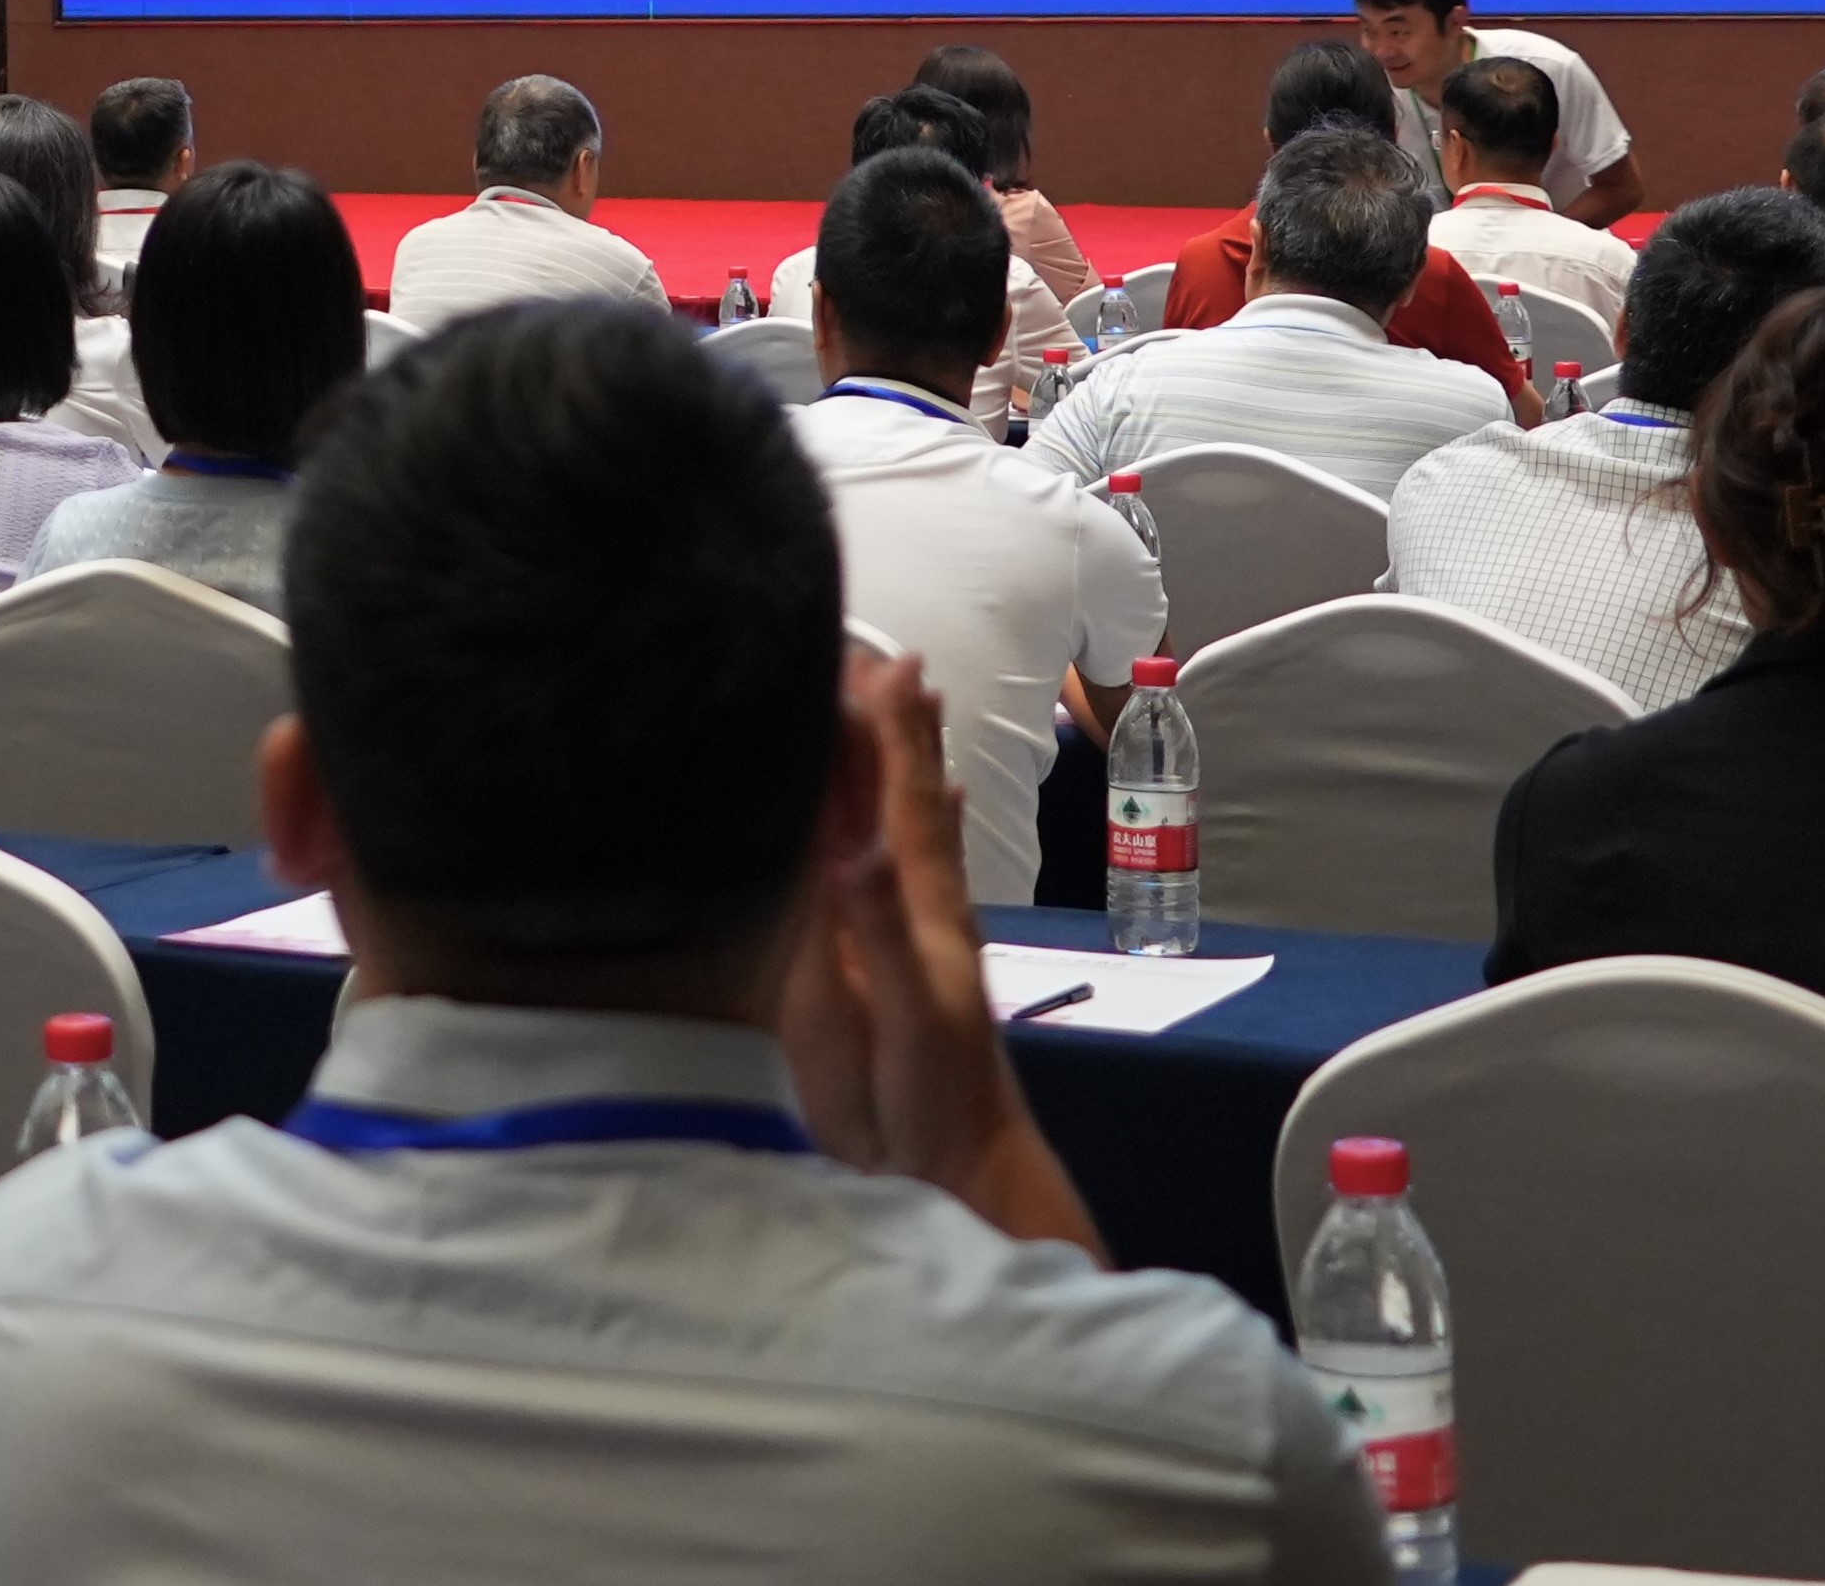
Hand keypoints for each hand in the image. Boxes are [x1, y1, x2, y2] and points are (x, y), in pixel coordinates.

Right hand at [780, 650, 1099, 1255]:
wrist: (970, 1171)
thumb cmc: (923, 1105)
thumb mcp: (894, 1022)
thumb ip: (875, 936)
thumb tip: (854, 853)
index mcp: (916, 909)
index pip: (899, 800)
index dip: (891, 734)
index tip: (886, 664)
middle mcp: (924, 904)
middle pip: (907, 794)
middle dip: (895, 723)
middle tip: (885, 652)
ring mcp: (924, 929)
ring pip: (912, 820)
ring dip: (905, 754)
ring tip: (902, 692)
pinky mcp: (915, 956)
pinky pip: (913, 862)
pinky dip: (914, 812)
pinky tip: (929, 794)